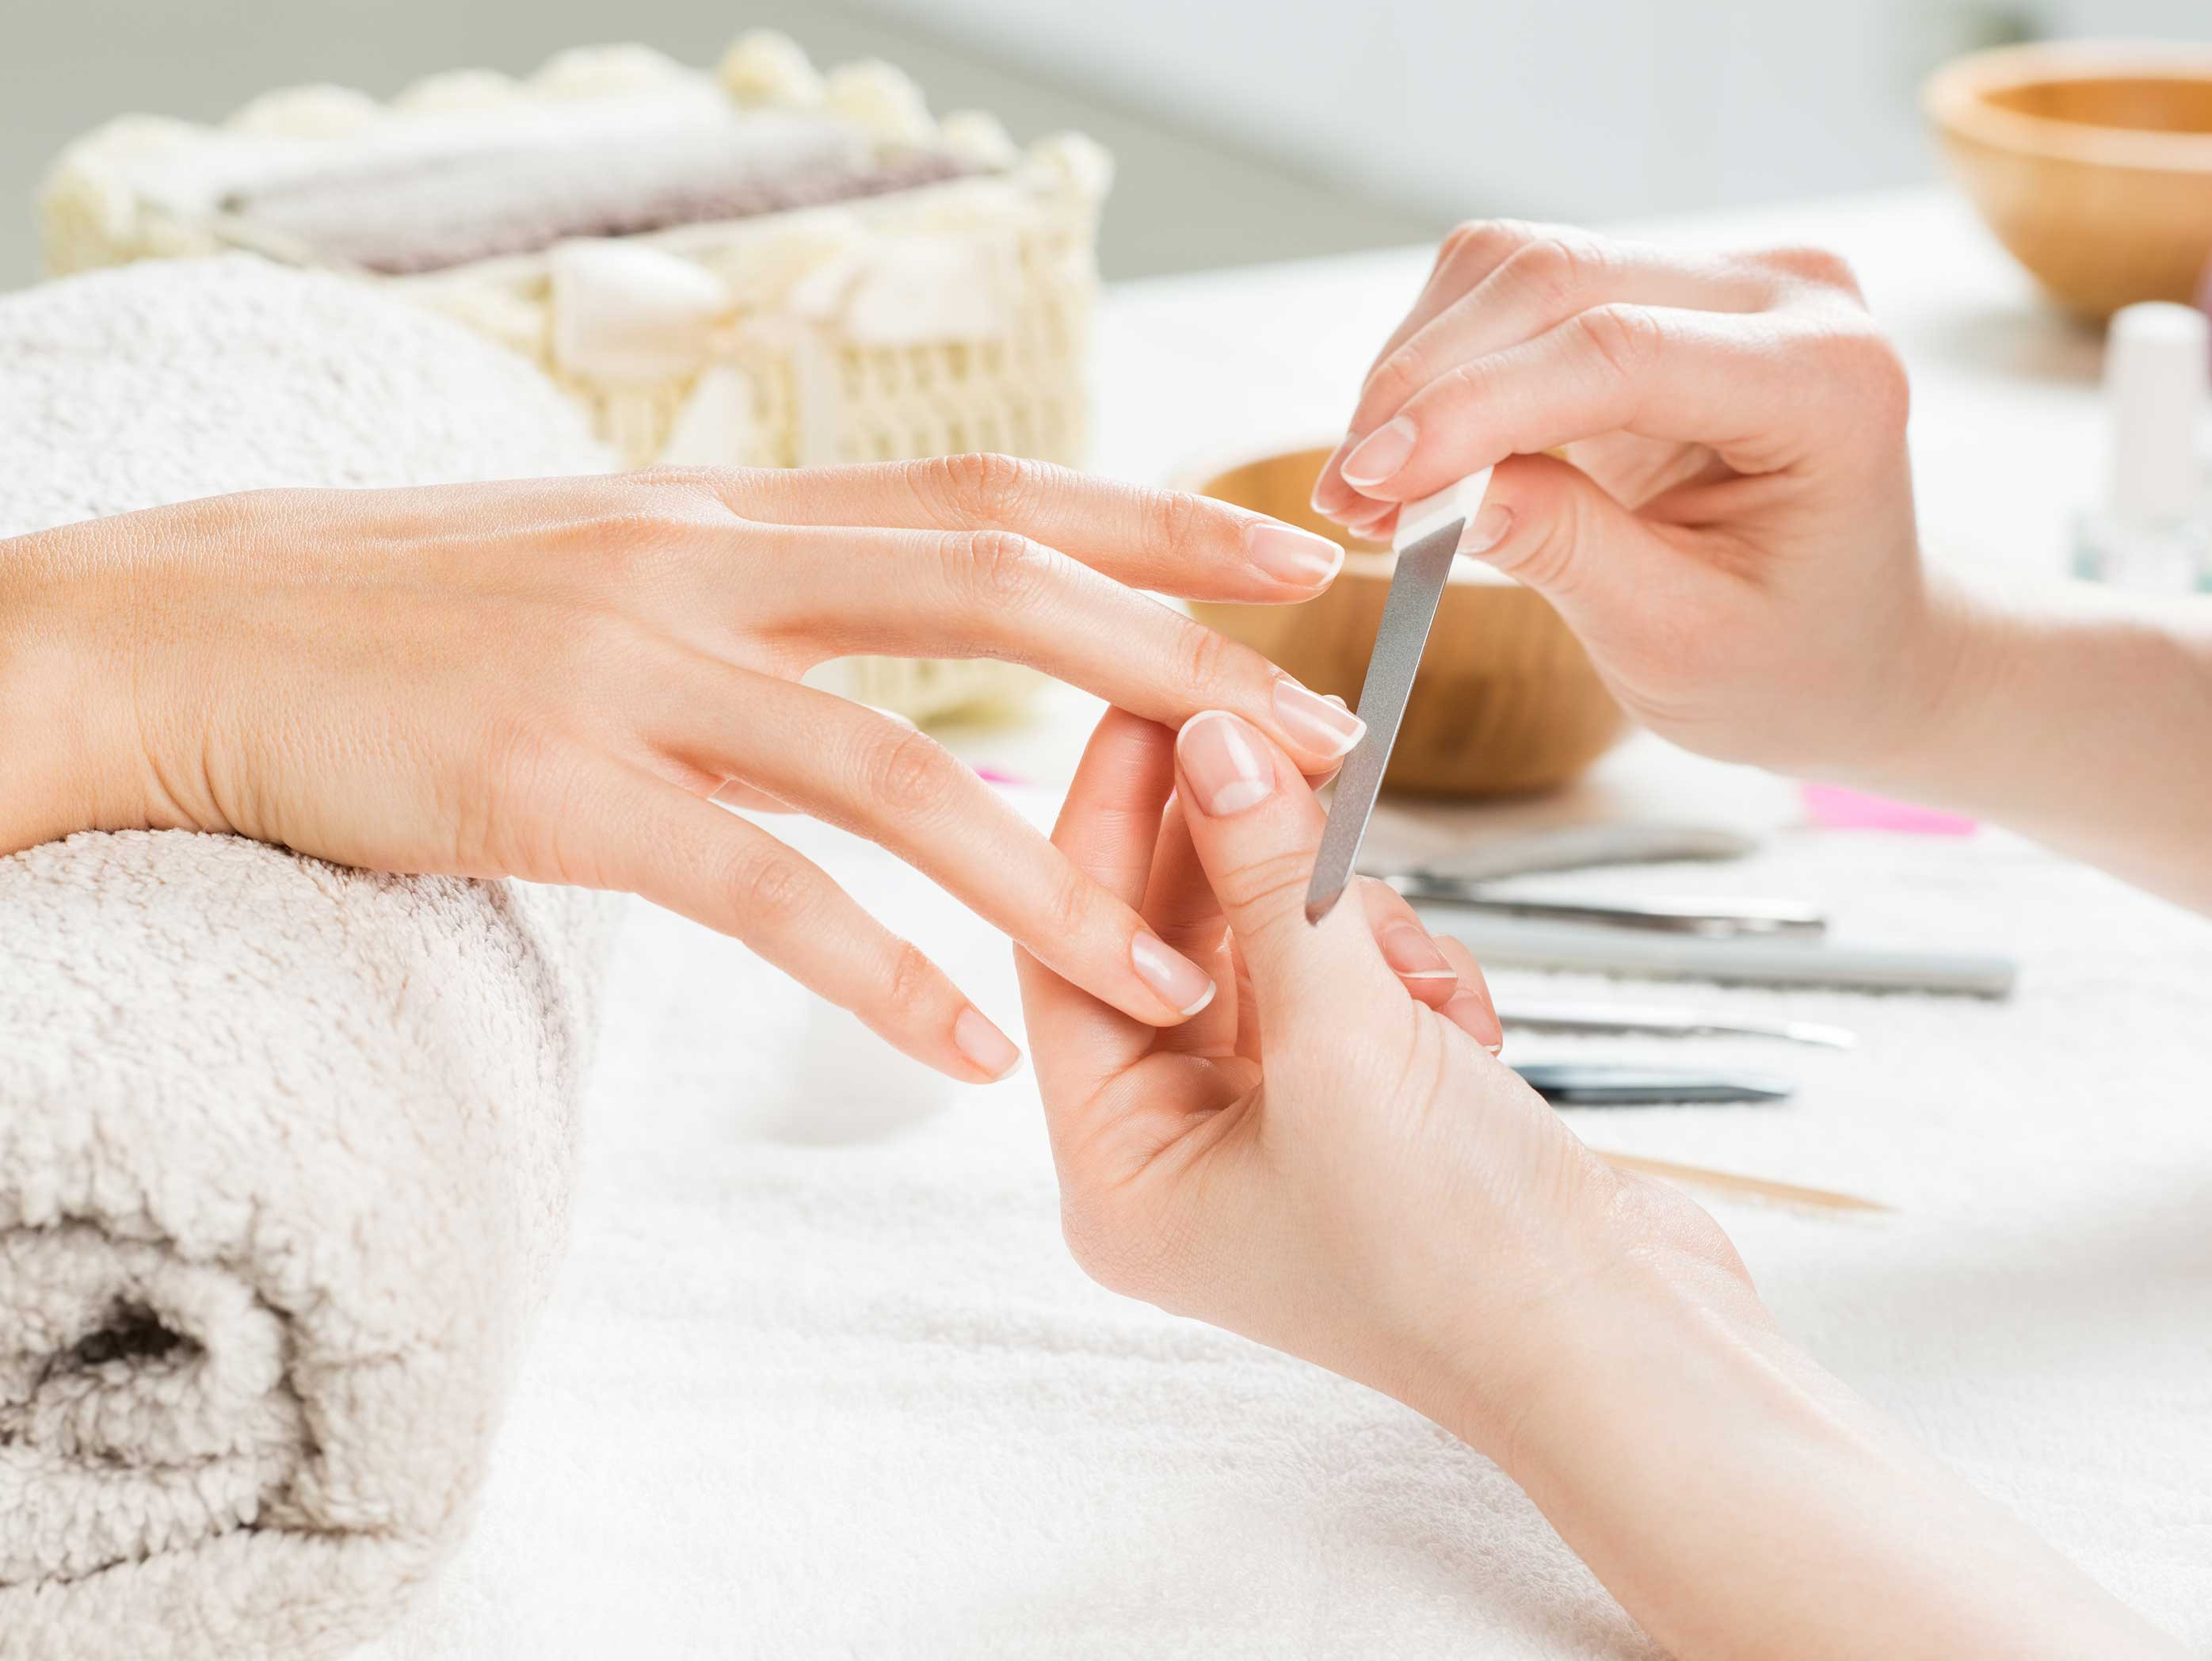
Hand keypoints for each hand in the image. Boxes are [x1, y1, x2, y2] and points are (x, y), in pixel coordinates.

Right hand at [0, 456, 1365, 1081]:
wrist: (204, 630)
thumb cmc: (424, 611)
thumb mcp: (620, 565)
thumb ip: (771, 597)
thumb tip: (906, 638)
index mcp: (741, 515)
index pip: (995, 494)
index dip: (1155, 517)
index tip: (1288, 558)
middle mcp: (711, 565)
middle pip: (994, 592)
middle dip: (1174, 664)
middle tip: (1320, 744)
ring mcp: (633, 669)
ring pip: (894, 771)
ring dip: (1049, 881)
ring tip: (1172, 976)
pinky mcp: (556, 784)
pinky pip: (756, 889)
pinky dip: (874, 971)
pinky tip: (960, 1050)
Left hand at [1015, 704, 1738, 1437]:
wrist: (1637, 1353)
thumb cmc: (1463, 1250)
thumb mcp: (1346, 1044)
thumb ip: (1267, 880)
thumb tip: (1209, 736)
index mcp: (1123, 1175)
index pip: (1072, 956)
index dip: (1111, 822)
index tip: (1156, 700)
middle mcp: (1183, 1155)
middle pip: (1177, 941)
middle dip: (1249, 856)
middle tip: (1289, 732)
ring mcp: (1279, 1133)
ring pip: (1278, 948)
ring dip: (1353, 933)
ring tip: (1417, 982)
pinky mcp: (1371, 1112)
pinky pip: (1355, 983)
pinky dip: (1411, 980)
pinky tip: (1467, 1031)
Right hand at [1310, 220, 1948, 779]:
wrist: (1859, 645)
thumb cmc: (1793, 661)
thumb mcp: (1678, 641)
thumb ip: (1563, 551)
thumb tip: (1425, 490)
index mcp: (1828, 381)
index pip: (1617, 352)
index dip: (1470, 409)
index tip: (1368, 485)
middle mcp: (1786, 294)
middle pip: (1553, 279)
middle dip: (1421, 386)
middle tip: (1345, 498)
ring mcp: (1722, 278)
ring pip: (1515, 267)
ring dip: (1416, 370)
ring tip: (1371, 488)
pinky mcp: (1660, 288)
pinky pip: (1515, 291)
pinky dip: (1441, 367)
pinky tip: (1417, 453)